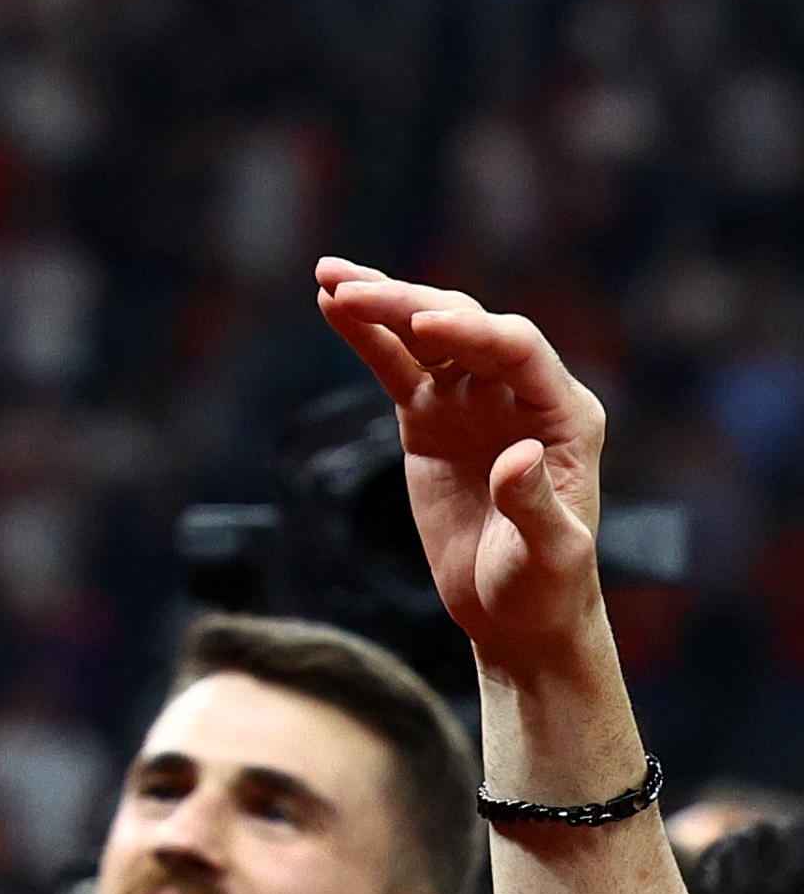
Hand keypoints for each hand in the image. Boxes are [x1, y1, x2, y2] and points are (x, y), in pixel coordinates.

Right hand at [315, 259, 615, 672]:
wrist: (513, 615)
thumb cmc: (545, 588)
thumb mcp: (551, 555)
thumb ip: (535, 504)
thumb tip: (518, 454)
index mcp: (564, 416)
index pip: (517, 350)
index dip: (471, 330)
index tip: (423, 325)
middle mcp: (519, 395)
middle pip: (463, 327)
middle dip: (409, 304)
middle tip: (352, 292)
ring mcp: (471, 401)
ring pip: (423, 335)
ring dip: (380, 302)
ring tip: (329, 278)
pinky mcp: (429, 417)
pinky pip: (394, 364)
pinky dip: (364, 334)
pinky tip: (331, 302)